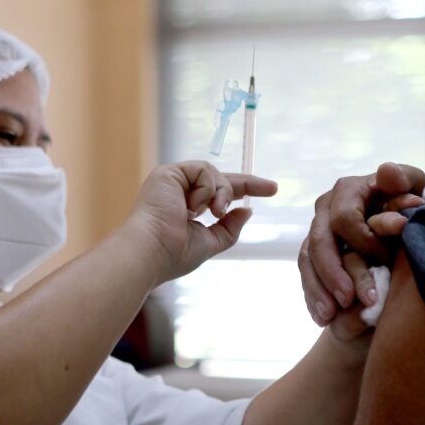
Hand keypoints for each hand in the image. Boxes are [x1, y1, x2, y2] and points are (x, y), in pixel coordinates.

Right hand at [127, 161, 277, 283]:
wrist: (150, 252)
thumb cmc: (174, 254)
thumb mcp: (210, 242)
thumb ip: (229, 228)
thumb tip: (247, 211)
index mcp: (185, 208)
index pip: (218, 193)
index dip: (244, 189)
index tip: (270, 189)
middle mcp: (178, 191)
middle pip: (219, 179)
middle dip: (248, 183)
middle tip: (273, 188)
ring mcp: (172, 181)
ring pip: (213, 175)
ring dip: (222, 194)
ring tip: (215, 212)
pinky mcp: (168, 173)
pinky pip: (202, 170)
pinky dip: (206, 189)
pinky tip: (193, 207)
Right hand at [299, 162, 424, 325]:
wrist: (400, 229)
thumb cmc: (411, 207)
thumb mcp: (415, 190)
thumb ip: (404, 180)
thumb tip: (386, 171)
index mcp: (348, 190)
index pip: (344, 218)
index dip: (363, 242)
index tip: (387, 260)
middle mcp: (325, 208)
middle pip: (318, 240)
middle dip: (333, 272)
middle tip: (349, 299)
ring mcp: (315, 230)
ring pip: (306, 260)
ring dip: (318, 289)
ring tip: (330, 315)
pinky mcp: (311, 253)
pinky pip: (305, 275)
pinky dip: (312, 296)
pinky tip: (322, 317)